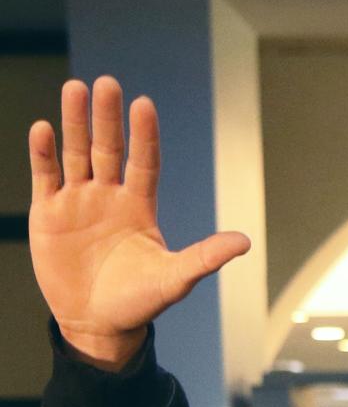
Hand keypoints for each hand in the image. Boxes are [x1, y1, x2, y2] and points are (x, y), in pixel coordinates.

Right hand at [28, 77, 249, 370]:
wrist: (98, 323)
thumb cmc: (140, 300)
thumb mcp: (175, 278)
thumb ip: (204, 257)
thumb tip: (244, 242)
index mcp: (140, 205)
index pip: (144, 161)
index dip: (144, 134)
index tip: (144, 105)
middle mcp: (109, 196)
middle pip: (108, 148)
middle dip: (107, 117)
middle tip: (107, 83)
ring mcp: (78, 202)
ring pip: (76, 153)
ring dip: (74, 122)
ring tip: (74, 87)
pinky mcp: (48, 214)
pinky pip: (46, 176)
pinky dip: (44, 153)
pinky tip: (44, 128)